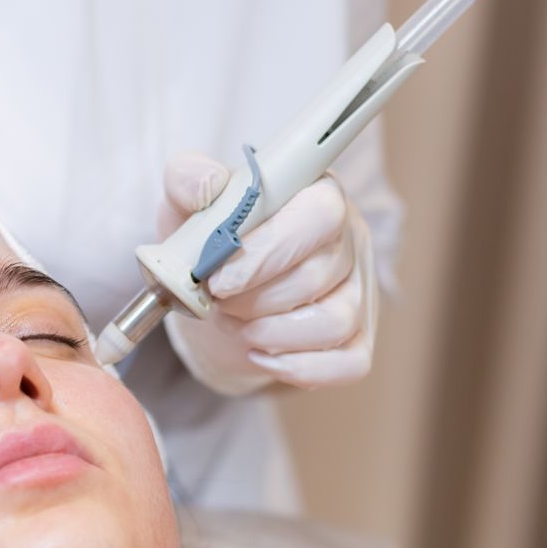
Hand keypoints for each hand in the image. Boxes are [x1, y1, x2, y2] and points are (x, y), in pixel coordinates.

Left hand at [158, 150, 377, 393]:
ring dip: (271, 333)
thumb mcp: (188, 205)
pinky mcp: (358, 339)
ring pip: (335, 322)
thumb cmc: (213, 245)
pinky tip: (260, 355)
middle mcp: (348, 241)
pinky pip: (349, 364)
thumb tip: (206, 186)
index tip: (220, 278)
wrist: (218, 300)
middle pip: (319, 274)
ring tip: (236, 324)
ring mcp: (358, 292)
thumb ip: (189, 180)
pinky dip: (299, 367)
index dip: (269, 250)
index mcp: (316, 195)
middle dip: (255, 299)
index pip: (319, 214)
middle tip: (219, 300)